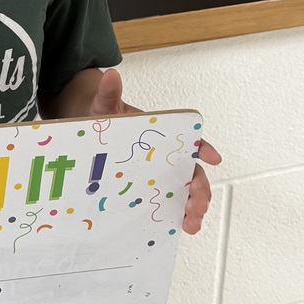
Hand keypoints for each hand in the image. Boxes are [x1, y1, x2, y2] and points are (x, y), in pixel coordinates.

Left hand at [88, 68, 221, 235]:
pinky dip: (177, 216)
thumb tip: (110, 75)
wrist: (90, 133)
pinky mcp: (148, 191)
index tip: (213, 157)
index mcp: (161, 134)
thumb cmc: (102, 119)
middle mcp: (165, 156)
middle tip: (198, 204)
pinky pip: (168, 203)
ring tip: (192, 223)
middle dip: (200, 188)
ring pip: (185, 191)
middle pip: (191, 172)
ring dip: (194, 207)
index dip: (202, 148)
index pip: (188, 139)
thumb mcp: (104, 107)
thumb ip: (109, 93)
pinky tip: (179, 228)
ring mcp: (158, 175)